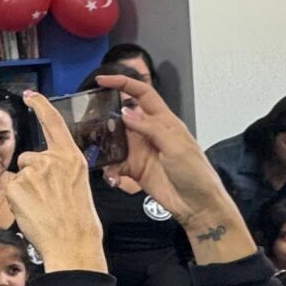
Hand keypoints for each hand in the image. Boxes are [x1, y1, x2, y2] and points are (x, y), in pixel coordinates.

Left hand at [10, 93, 108, 273]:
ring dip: (25, 189)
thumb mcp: (79, 184)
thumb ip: (63, 170)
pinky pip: (12, 189)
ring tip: (42, 208)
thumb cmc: (79, 220)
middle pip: (29, 157)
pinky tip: (32, 211)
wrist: (72, 243)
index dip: (41, 105)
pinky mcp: (17, 185)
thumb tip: (47, 170)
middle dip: (32, 174)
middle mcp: (52, 159)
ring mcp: (33, 172)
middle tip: (48, 199)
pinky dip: (17, 201)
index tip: (30, 95)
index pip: (53, 122)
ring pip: (20, 175)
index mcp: (72, 157)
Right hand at [95, 75, 248, 256]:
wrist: (197, 206)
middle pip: (122, 116)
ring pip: (114, 141)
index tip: (102, 79)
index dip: (123, 83)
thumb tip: (125, 112)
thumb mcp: (176, 146)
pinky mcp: (134, 170)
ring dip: (104, 146)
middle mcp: (149, 133)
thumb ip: (150, 128)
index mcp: (163, 121)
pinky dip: (109, 170)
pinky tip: (113, 178)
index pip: (142, 94)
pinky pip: (115, 164)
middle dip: (105, 116)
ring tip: (96, 152)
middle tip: (88, 120)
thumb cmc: (195, 172)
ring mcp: (140, 151)